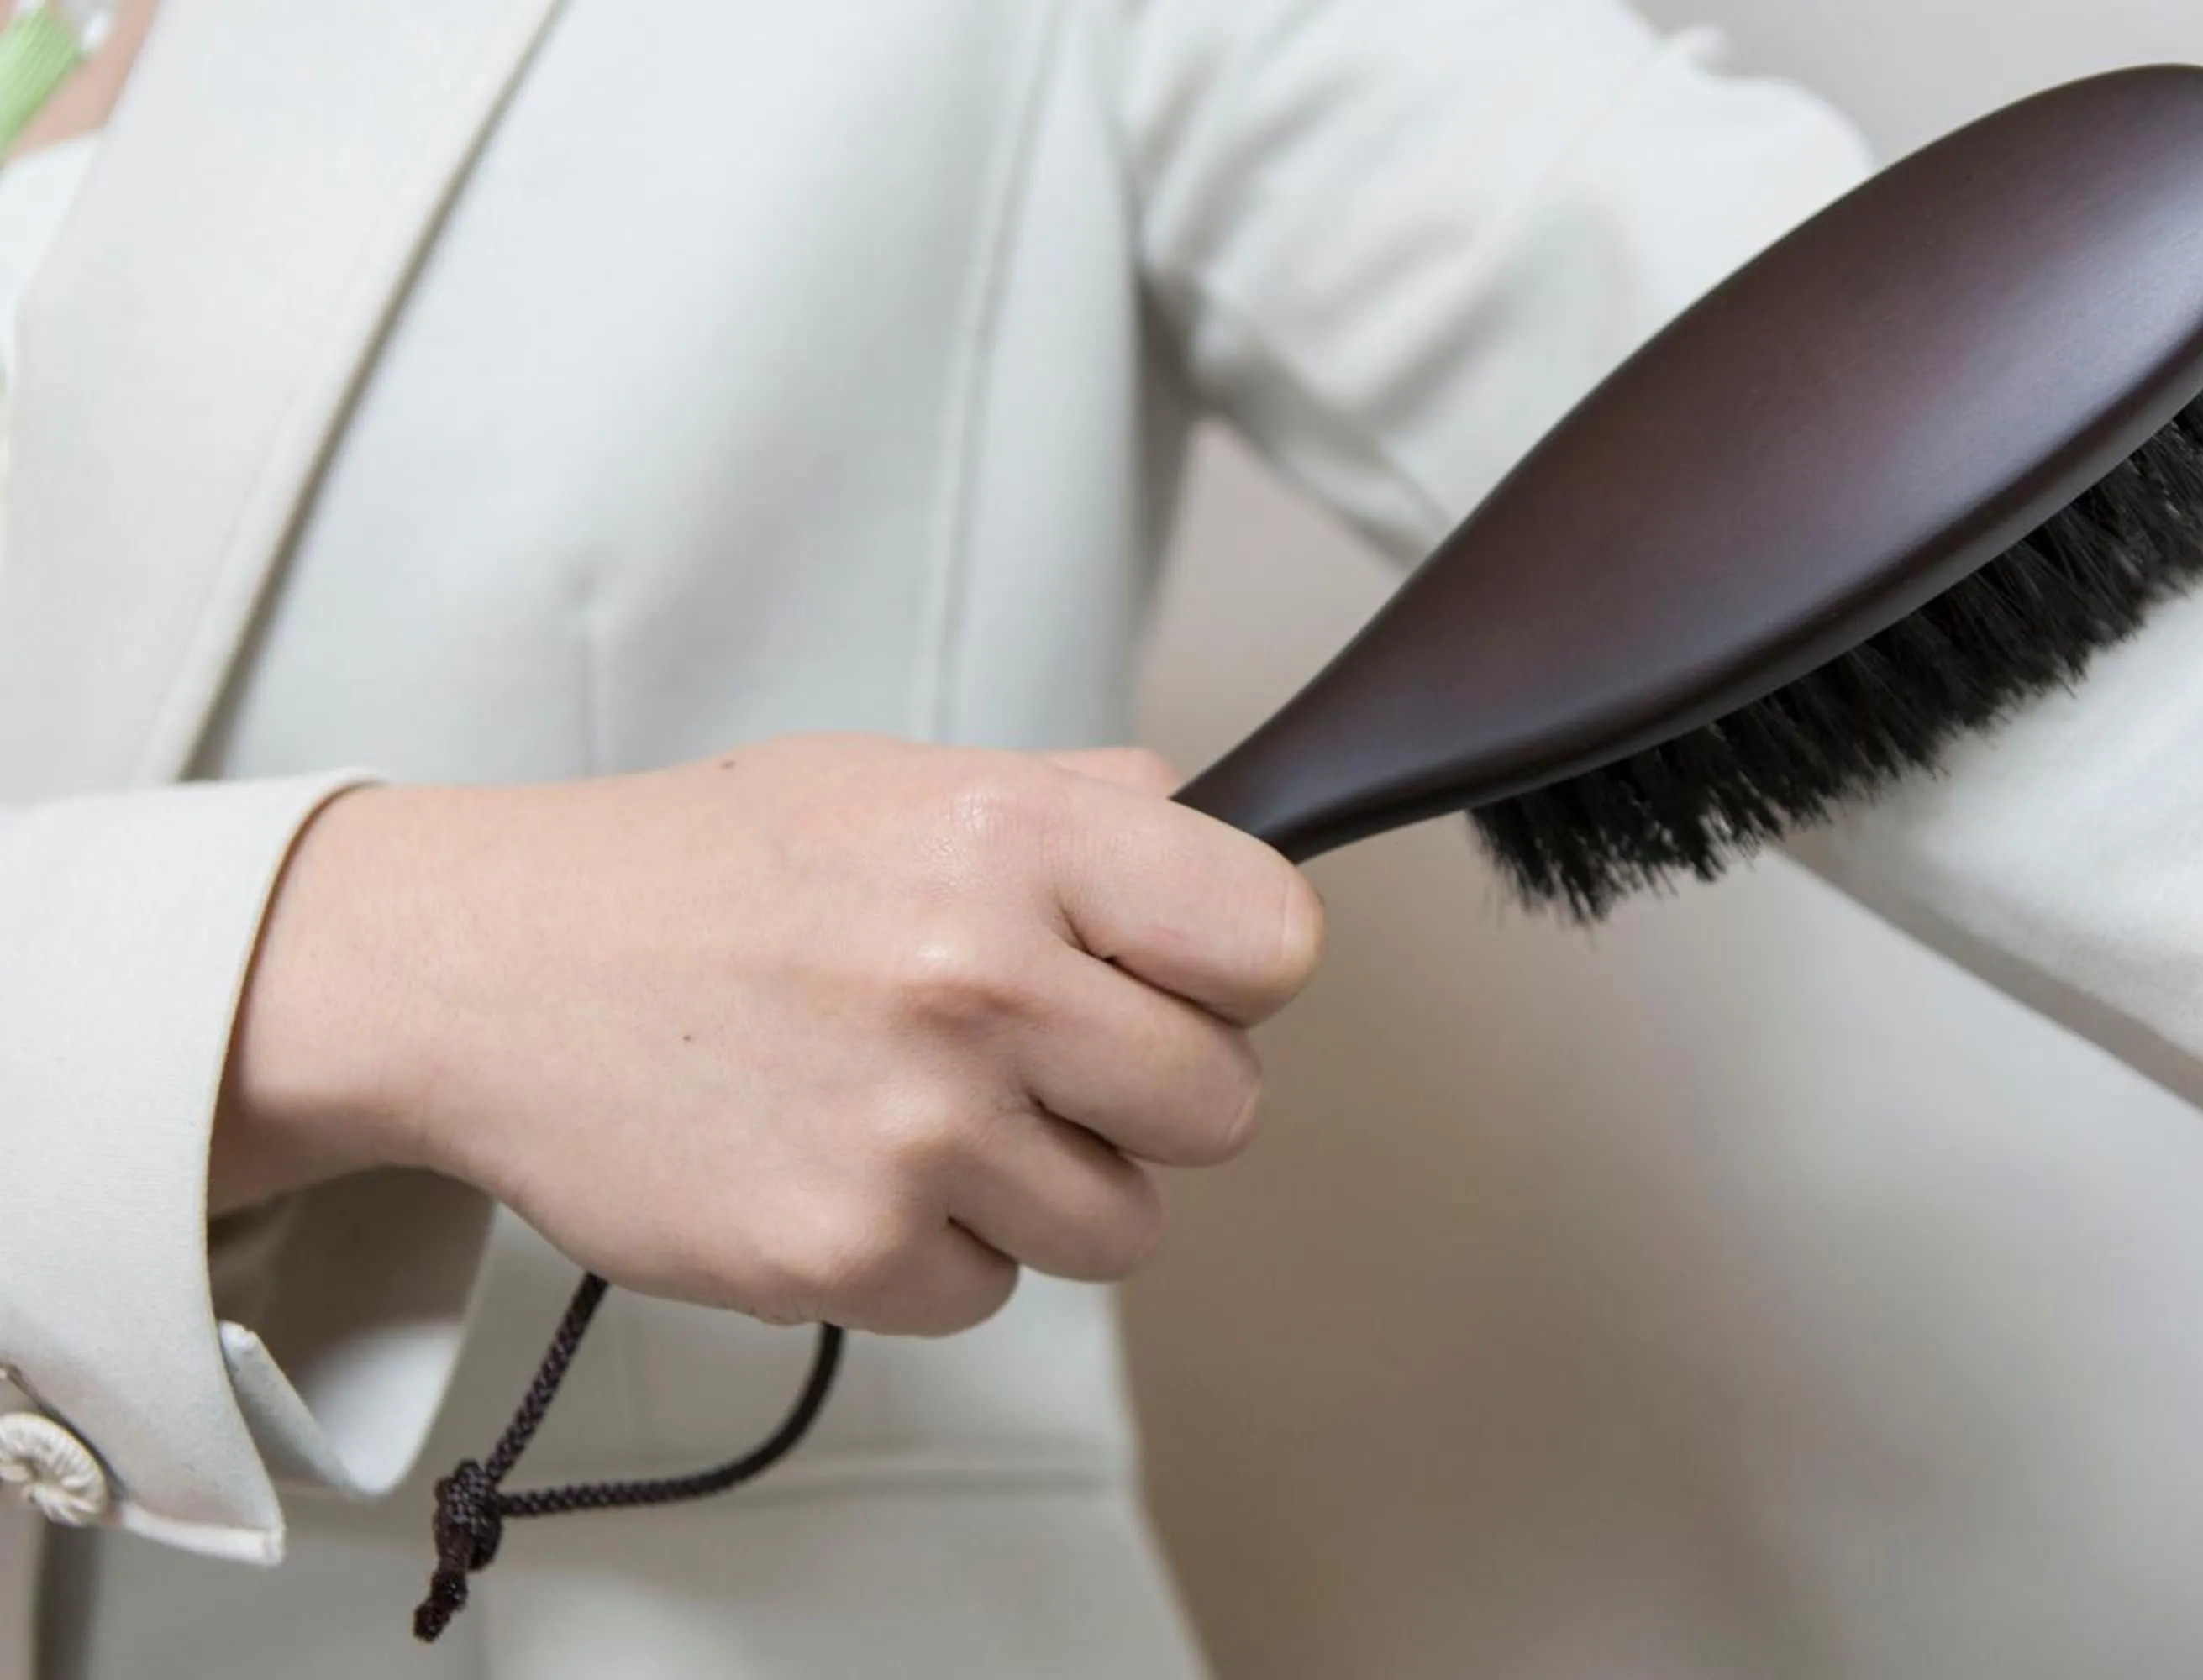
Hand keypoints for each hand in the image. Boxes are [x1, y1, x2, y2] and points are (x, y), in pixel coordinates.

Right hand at [212, 736, 1323, 1334]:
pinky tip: (845, 1162)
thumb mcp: (894, 780)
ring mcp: (916, 1130)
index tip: (1180, 976)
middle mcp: (979, 980)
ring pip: (1121, 1226)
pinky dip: (933, 1250)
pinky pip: (989, 1292)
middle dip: (1146, 1095)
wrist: (488, 972)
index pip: (1273, 941)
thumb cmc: (694, 875)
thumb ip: (1076, 805)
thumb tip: (1218, 831)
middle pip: (1224, 1107)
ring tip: (926, 1109)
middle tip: (1042, 1057)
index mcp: (1013, 839)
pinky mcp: (845, 1252)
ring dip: (1046, 1185)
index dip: (1235, 971)